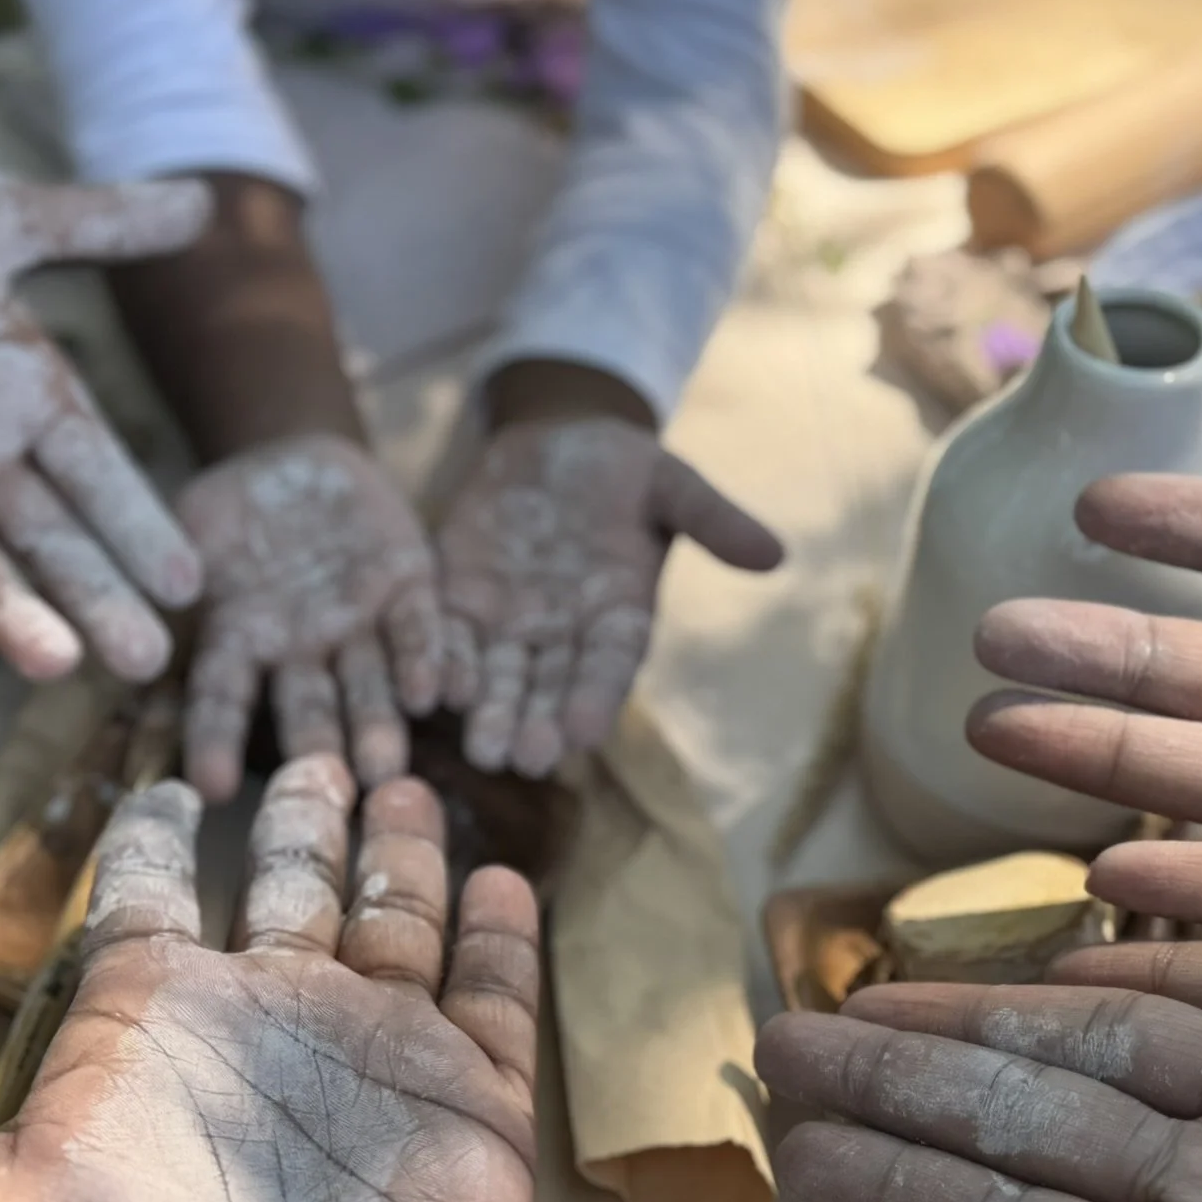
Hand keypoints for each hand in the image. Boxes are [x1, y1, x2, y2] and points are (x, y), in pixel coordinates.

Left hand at [0, 157, 209, 687]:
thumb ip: (94, 223)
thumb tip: (204, 204)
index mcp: (25, 401)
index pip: (98, 474)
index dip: (138, 526)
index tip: (188, 583)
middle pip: (47, 537)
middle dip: (97, 596)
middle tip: (146, 660)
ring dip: (8, 615)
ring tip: (56, 665)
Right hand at [176, 434, 441, 801]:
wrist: (296, 461)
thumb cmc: (223, 510)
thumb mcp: (178, 535)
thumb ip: (157, 579)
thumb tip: (118, 623)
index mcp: (237, 642)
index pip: (222, 701)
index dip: (216, 742)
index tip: (209, 790)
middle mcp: (300, 652)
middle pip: (310, 710)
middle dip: (320, 752)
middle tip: (329, 800)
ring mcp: (356, 627)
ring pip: (370, 685)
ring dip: (380, 726)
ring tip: (386, 770)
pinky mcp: (408, 589)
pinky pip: (420, 629)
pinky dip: (426, 660)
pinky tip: (433, 694)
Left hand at [435, 416, 782, 775]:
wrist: (552, 440)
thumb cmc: (622, 467)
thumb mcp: (670, 482)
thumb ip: (710, 519)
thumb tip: (776, 555)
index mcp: (618, 616)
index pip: (609, 666)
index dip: (596, 697)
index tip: (586, 732)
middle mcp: (563, 635)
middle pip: (549, 688)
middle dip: (536, 723)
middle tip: (525, 760)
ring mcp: (508, 625)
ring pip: (496, 679)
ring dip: (488, 713)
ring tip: (481, 749)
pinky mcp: (459, 601)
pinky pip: (445, 640)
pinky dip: (437, 665)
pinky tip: (425, 691)